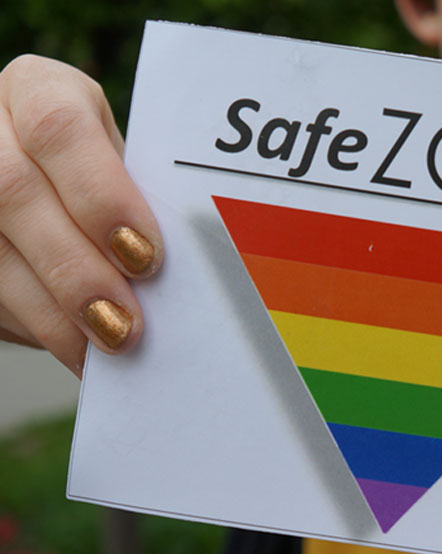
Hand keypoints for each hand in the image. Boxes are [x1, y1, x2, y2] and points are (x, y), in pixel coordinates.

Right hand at [0, 55, 161, 375]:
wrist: (45, 177)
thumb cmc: (103, 171)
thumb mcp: (122, 161)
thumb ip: (141, 195)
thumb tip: (195, 263)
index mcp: (38, 90)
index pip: (59, 128)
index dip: (102, 195)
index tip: (146, 254)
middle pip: (14, 194)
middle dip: (77, 269)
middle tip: (126, 324)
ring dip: (52, 311)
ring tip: (106, 345)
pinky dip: (34, 323)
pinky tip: (75, 347)